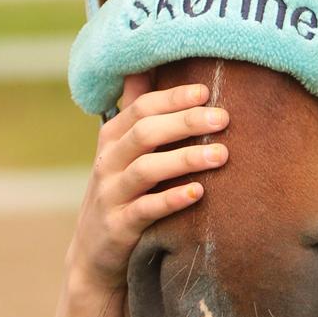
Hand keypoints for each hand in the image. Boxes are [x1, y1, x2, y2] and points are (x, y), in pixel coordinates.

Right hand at [66, 74, 228, 292]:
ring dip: (185, 159)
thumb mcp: (124, 150)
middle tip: (223, 118)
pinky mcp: (118, 227)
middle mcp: (108, 162)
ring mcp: (111, 195)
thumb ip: (139, 109)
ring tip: (222, 155)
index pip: (142, 107)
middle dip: (185, 122)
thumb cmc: (122, 190)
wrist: (94, 253)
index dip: (174, 97)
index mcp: (112, 137)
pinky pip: (145, 210)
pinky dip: (172, 200)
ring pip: (146, 169)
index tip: (206, 90)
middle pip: (145, 132)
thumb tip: (150, 63)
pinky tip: (198, 193)